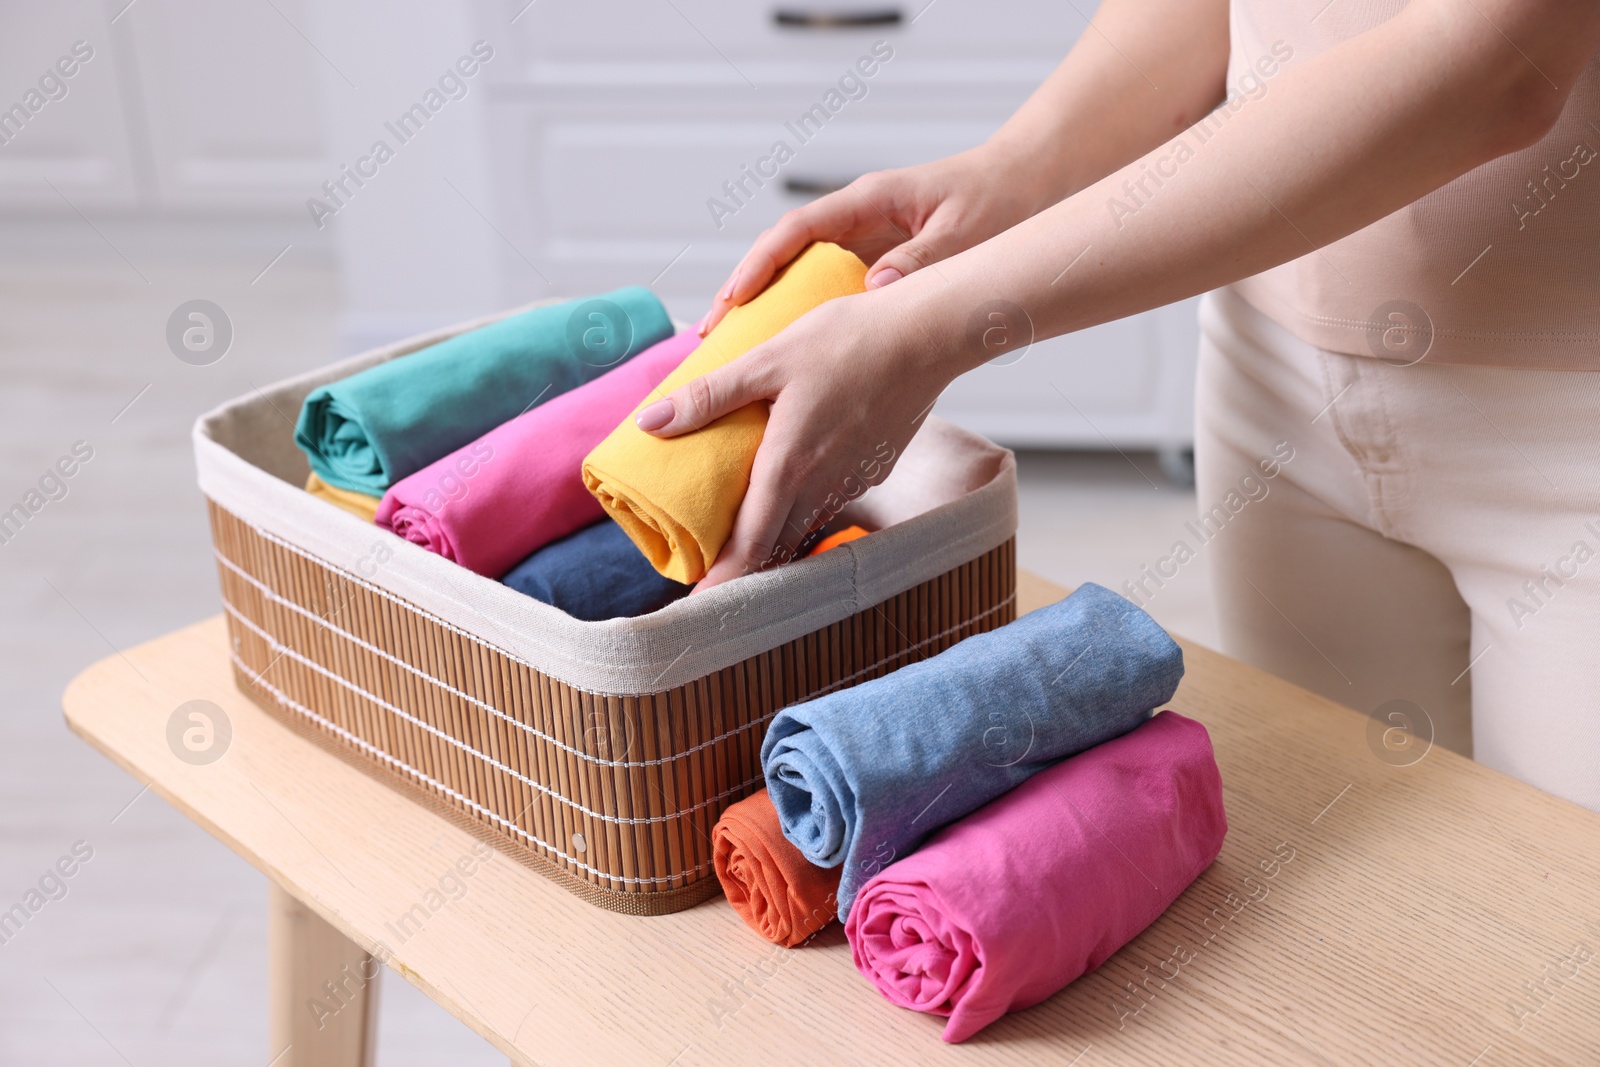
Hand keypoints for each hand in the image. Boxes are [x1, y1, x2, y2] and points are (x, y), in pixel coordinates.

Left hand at [641, 284, 956, 590]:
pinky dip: (805, 510)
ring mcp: (854, 479)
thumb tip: (651, 422)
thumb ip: (709, 395)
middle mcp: (823, 485)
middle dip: (743, 565)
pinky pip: (831, 502)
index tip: (699, 601)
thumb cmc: (848, 339)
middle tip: (710, 569)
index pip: (751, 544)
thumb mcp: (768, 358)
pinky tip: (793, 487)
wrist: (929, 335)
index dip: (723, 578)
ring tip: (744, 535)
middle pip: (777, 546)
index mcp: (790, 466)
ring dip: (774, 539)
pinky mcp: (875, 467)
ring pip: (805, 526)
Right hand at [699, 144, 1044, 336]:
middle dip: (746, 294)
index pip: (798, 230)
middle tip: (711, 338)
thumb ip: (921, 260)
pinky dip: (808, 324)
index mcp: (869, 200)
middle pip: (785, 257)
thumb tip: (875, 289)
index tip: (734, 298)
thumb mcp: (963, 231)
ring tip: (734, 357)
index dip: (761, 263)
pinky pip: (832, 297)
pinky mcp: (879, 269)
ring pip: (803, 280)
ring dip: (770, 314)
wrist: (1030, 187)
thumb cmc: (1000, 200)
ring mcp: (866, 245)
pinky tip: (793, 360)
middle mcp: (858, 221)